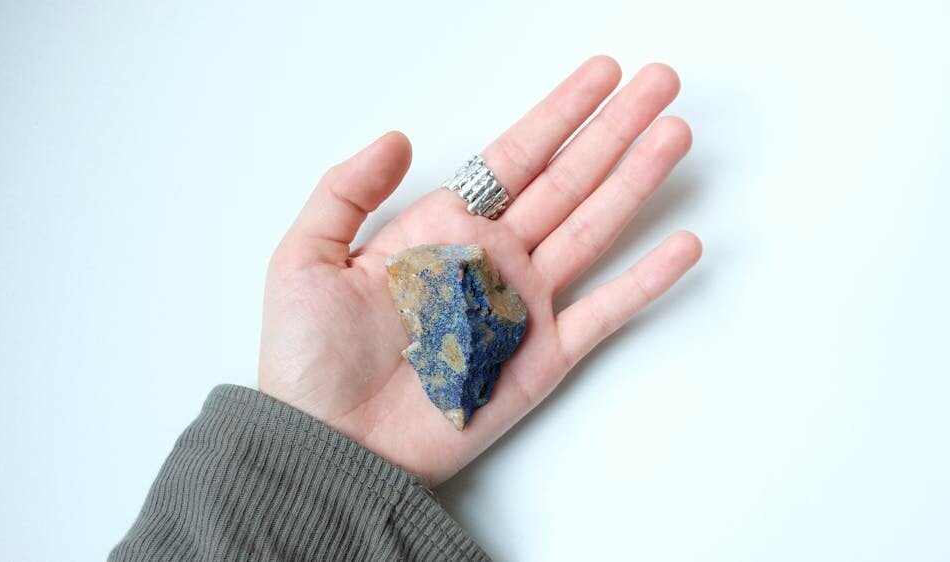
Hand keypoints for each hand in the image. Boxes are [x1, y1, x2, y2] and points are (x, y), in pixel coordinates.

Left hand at [258, 56, 700, 487]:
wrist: (330, 444)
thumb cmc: (310, 358)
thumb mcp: (306, 257)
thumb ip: (347, 191)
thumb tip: (398, 138)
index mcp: (442, 229)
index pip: (514, 156)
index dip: (560, 112)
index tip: (601, 73)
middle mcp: (493, 258)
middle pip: (567, 179)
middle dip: (614, 129)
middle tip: (660, 83)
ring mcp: (523, 306)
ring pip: (593, 229)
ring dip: (636, 182)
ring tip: (675, 134)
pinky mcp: (542, 358)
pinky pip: (604, 312)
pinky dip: (644, 280)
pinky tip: (682, 243)